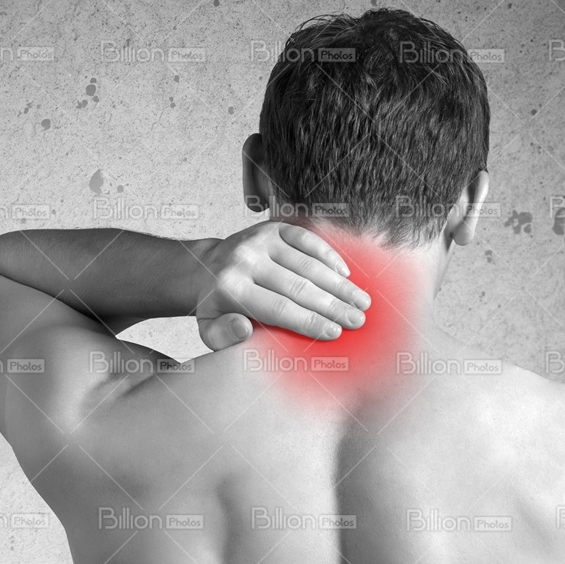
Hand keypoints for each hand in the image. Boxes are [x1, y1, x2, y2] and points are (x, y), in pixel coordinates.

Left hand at [191, 222, 371, 350]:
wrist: (203, 267)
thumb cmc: (214, 307)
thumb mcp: (207, 329)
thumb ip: (223, 336)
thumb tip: (244, 329)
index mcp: (231, 289)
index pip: (278, 308)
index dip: (309, 321)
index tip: (335, 332)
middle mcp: (245, 260)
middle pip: (298, 286)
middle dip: (332, 305)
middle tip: (358, 320)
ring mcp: (259, 240)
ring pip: (307, 264)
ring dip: (338, 283)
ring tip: (361, 301)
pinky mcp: (271, 228)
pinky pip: (306, 239)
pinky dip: (328, 256)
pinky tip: (346, 274)